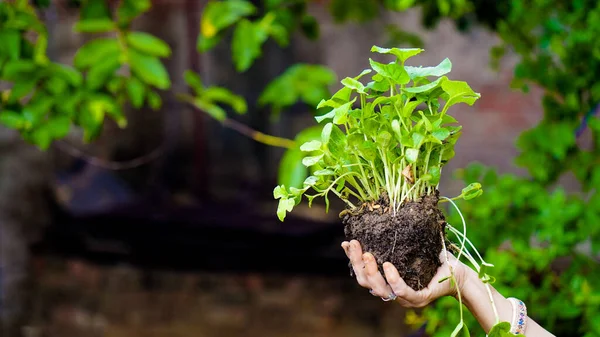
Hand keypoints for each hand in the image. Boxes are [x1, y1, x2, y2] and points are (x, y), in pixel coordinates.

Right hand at [341, 239, 465, 307]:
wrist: (459, 272)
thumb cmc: (435, 259)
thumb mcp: (410, 247)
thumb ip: (394, 240)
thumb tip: (381, 216)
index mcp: (388, 281)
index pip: (364, 274)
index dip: (353, 260)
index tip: (347, 243)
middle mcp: (393, 292)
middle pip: (367, 283)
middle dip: (357, 264)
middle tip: (356, 245)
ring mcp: (405, 298)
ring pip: (380, 290)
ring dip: (371, 272)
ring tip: (367, 254)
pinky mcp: (419, 299)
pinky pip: (402, 291)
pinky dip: (393, 279)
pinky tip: (388, 266)